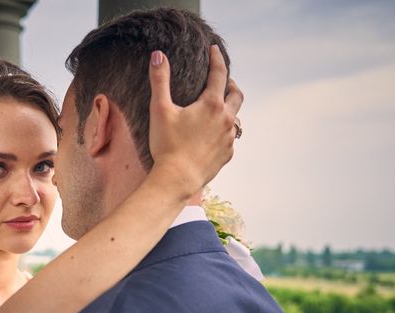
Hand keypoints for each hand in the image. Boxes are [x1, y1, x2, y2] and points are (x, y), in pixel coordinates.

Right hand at [148, 45, 243, 197]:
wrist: (177, 179)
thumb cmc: (167, 145)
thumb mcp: (160, 110)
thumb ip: (159, 80)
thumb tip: (157, 56)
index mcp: (212, 105)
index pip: (219, 74)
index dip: (216, 59)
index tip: (214, 50)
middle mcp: (226, 120)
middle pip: (236, 95)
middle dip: (231, 84)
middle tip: (224, 81)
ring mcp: (229, 139)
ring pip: (235, 118)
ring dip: (228, 110)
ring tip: (217, 110)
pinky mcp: (227, 155)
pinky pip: (229, 139)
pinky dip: (223, 132)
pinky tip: (212, 135)